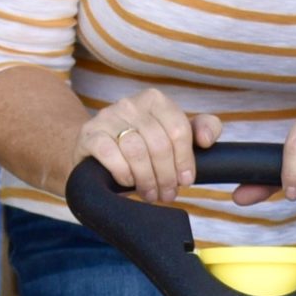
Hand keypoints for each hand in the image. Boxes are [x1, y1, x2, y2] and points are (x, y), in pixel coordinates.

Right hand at [77, 88, 218, 203]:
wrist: (95, 153)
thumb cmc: (141, 148)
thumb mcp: (173, 136)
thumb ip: (201, 129)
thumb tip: (206, 139)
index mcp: (155, 100)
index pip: (179, 129)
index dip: (185, 160)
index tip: (185, 180)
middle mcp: (130, 103)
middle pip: (159, 144)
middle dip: (166, 176)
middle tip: (167, 194)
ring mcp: (107, 117)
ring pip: (136, 150)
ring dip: (146, 179)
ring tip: (150, 193)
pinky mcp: (89, 134)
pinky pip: (110, 154)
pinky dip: (123, 173)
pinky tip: (127, 181)